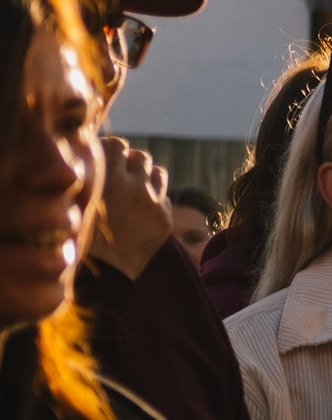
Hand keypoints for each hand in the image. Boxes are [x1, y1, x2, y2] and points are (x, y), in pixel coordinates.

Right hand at [89, 136, 172, 278]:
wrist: (100, 275)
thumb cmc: (78, 236)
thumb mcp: (78, 200)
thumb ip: (92, 178)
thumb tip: (97, 157)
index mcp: (109, 177)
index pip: (119, 144)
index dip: (112, 151)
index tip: (106, 160)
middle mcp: (135, 186)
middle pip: (141, 157)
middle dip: (131, 164)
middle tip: (120, 177)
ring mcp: (154, 203)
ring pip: (158, 173)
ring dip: (147, 178)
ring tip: (133, 191)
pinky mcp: (165, 220)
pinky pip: (164, 198)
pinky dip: (155, 201)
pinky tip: (140, 213)